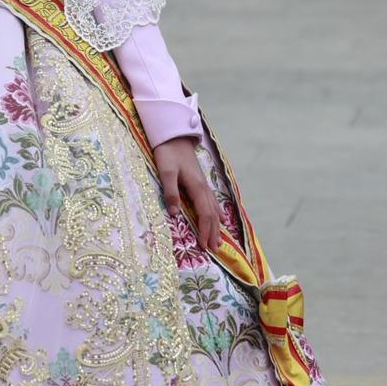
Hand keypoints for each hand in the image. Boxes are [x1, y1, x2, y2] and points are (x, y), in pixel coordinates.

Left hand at [153, 137, 218, 251]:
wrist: (174, 136)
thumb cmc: (168, 153)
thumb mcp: (166, 171)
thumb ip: (170, 192)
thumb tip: (174, 214)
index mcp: (196, 187)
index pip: (204, 213)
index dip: (204, 230)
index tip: (204, 246)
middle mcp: (203, 187)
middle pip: (211, 214)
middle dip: (213, 232)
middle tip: (213, 250)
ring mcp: (203, 184)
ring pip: (213, 209)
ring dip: (216, 226)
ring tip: (218, 240)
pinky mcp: (200, 181)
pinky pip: (212, 201)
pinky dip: (217, 212)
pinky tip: (220, 218)